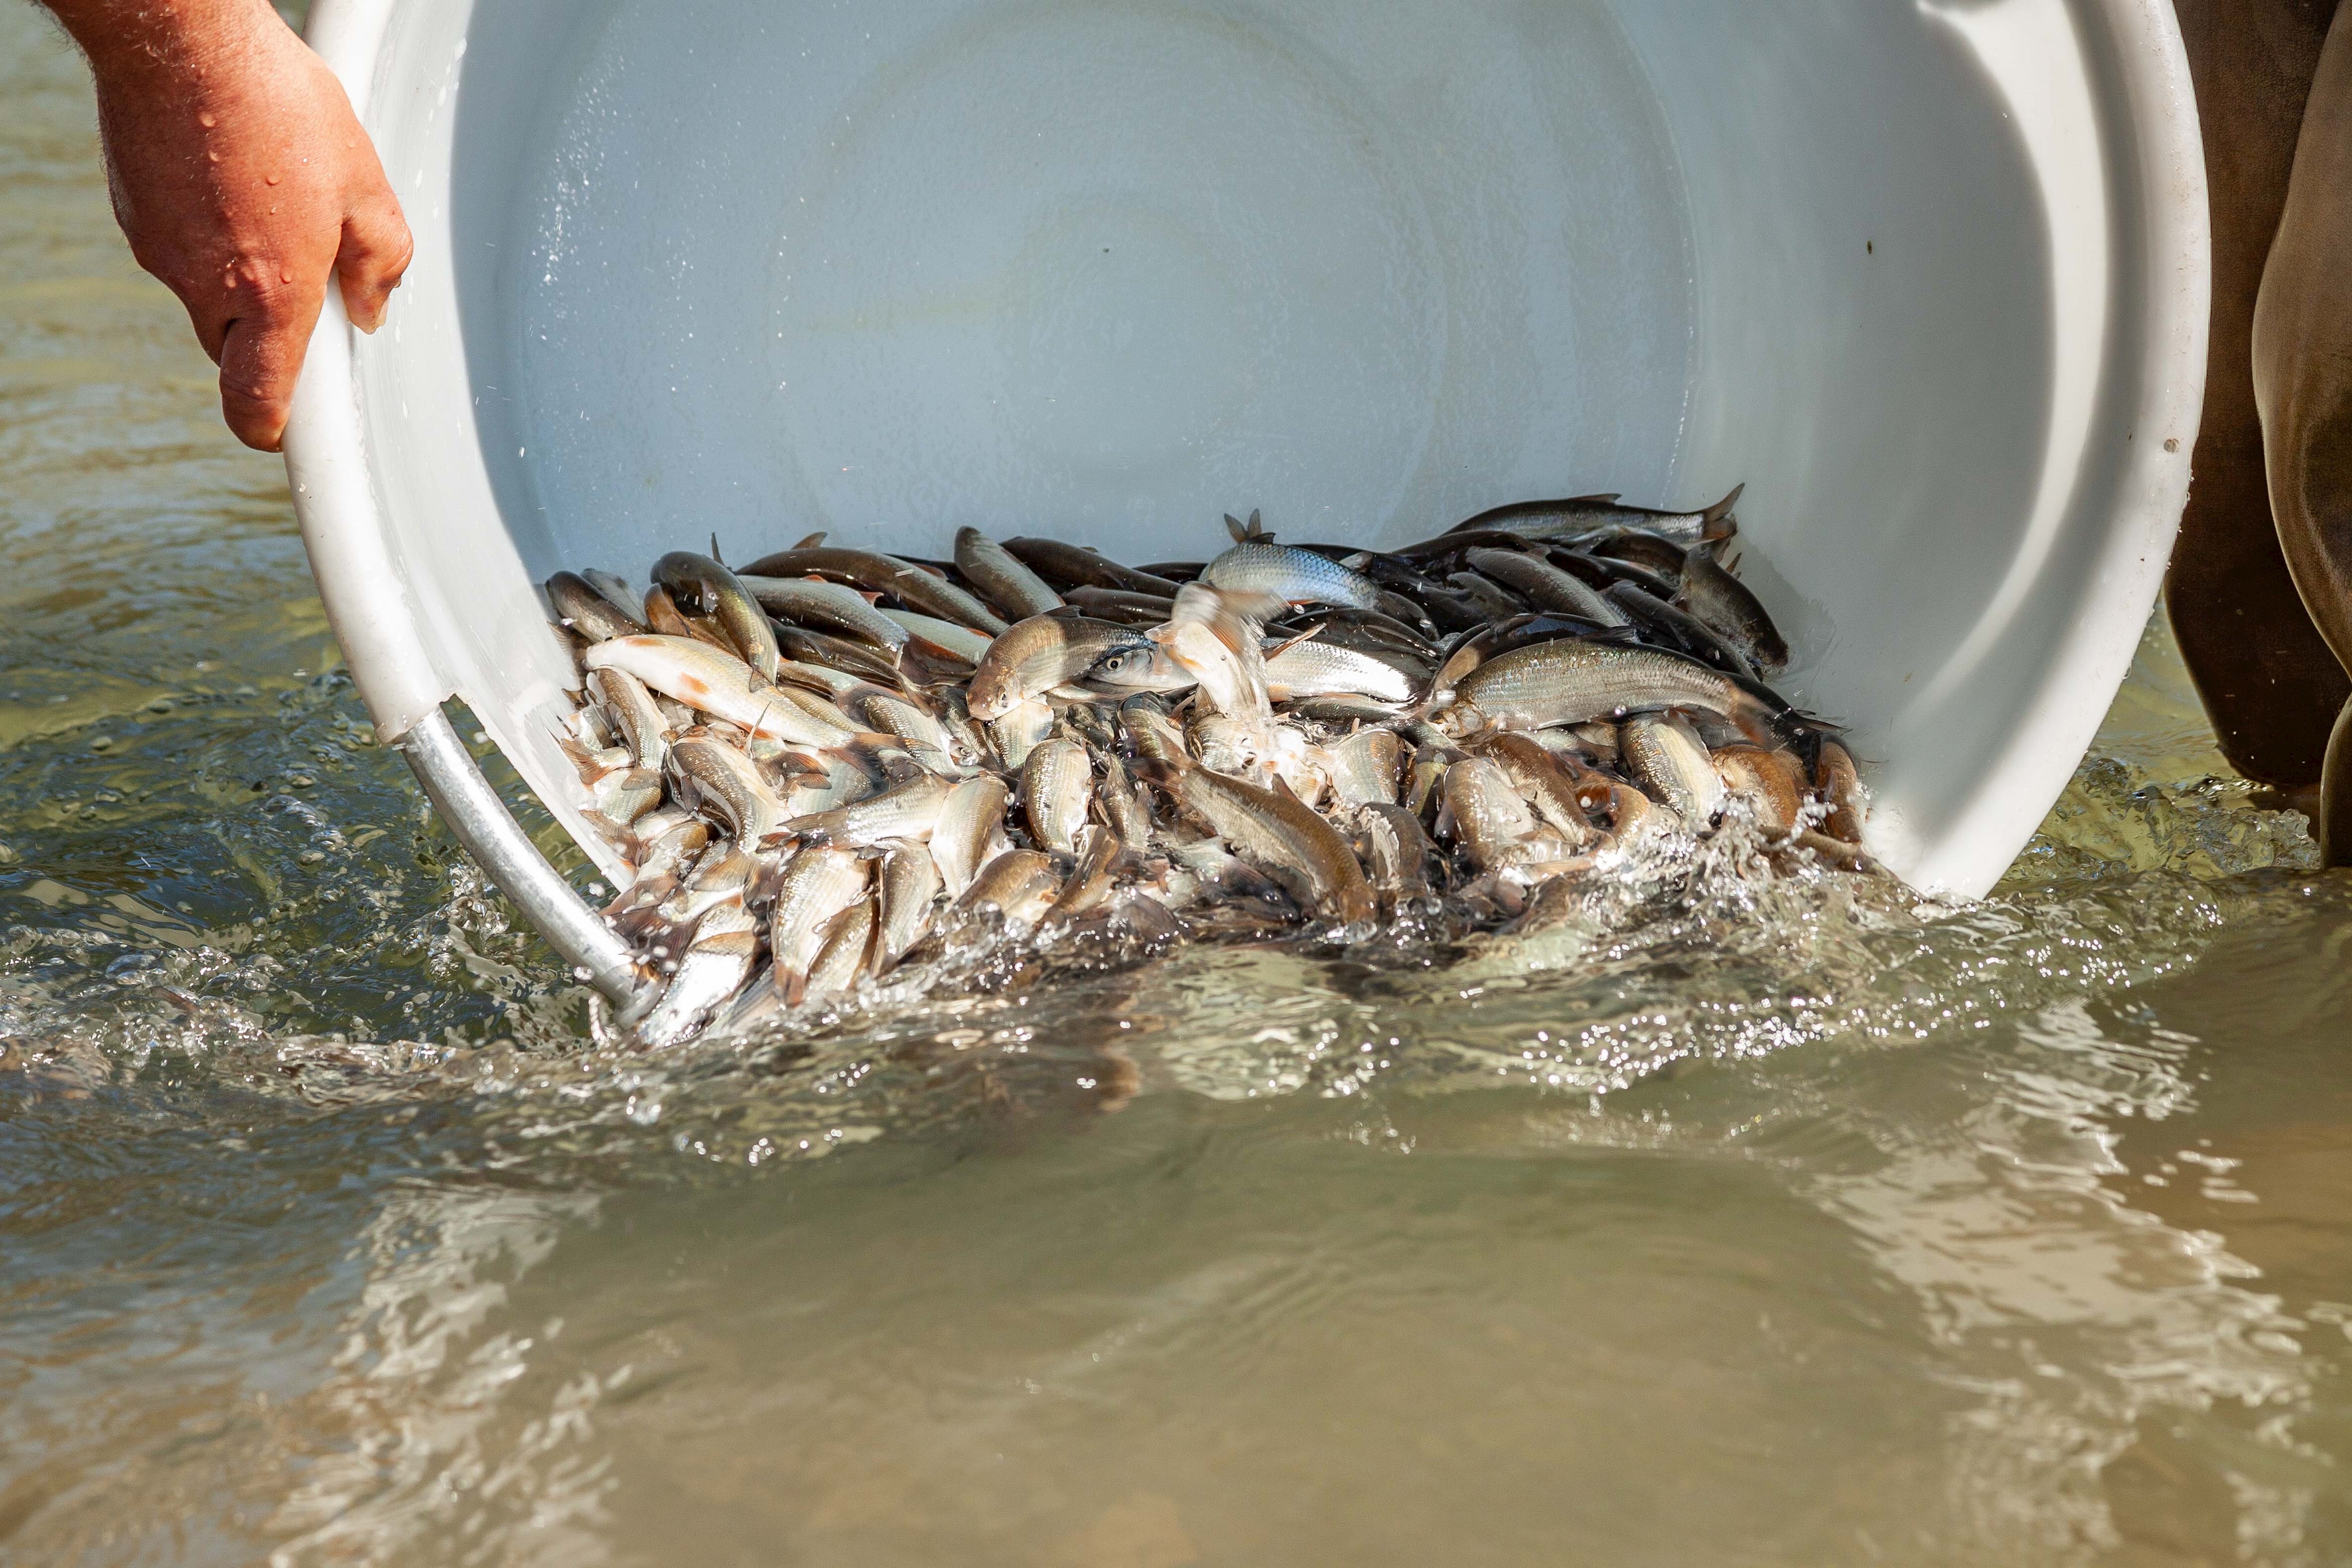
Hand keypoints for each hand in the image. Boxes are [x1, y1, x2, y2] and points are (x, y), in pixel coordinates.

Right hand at [50, 0, 412, 451]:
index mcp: (269, 293)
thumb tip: (373, 305)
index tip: (289, 436)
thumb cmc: (273, 101)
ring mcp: (160, 253)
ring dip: (243, 272)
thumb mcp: (363, 184)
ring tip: (272, 202)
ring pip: (209, 297)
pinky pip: (181, 250)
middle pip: (238, 352)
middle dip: (272, 333)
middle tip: (308, 274)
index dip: (276, 430)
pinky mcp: (133, 218)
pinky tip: (232, 178)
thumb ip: (379, 259)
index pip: (257, 403)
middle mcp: (206, 285)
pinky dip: (208, 233)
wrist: (180, 40)